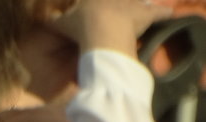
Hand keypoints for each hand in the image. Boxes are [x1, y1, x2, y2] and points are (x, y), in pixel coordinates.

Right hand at [49, 0, 172, 55]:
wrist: (102, 33)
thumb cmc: (80, 27)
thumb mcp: (59, 24)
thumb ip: (50, 20)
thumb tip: (40, 18)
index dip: (93, 2)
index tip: (92, 3)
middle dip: (115, 2)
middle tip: (112, 5)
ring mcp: (131, 3)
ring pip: (137, 0)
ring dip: (138, 2)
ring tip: (139, 4)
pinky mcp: (144, 15)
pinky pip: (157, 12)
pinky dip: (162, 12)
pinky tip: (167, 12)